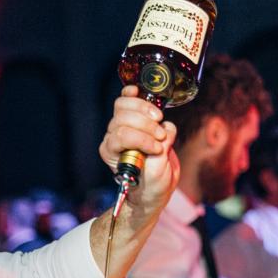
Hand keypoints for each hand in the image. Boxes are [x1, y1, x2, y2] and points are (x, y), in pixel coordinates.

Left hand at [99, 86, 178, 213]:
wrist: (155, 186)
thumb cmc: (152, 185)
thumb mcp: (156, 176)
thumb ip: (158, 155)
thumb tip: (165, 131)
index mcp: (111, 153)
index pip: (121, 135)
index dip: (142, 139)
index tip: (158, 148)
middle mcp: (112, 138)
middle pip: (122, 118)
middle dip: (146, 125)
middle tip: (161, 137)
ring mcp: (122, 126)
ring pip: (124, 106)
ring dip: (145, 110)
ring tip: (159, 121)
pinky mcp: (135, 119)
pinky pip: (127, 100)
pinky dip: (133, 94)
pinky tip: (140, 92)